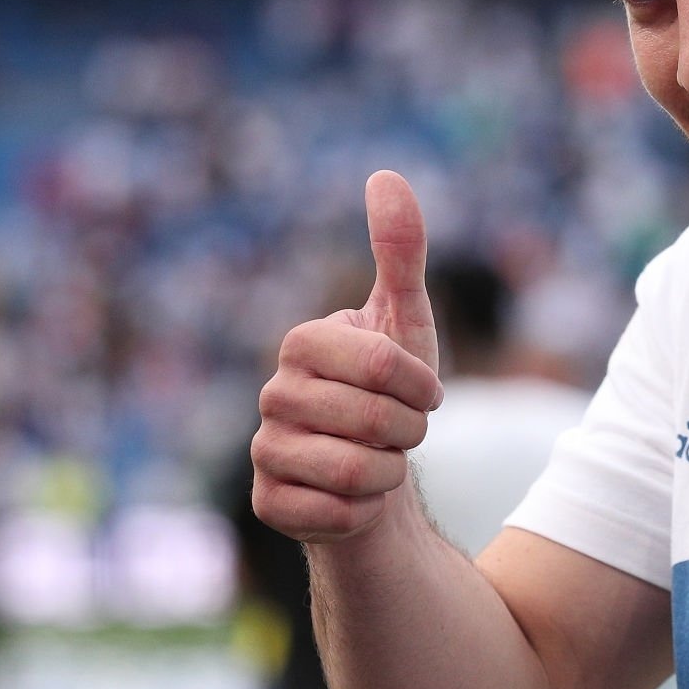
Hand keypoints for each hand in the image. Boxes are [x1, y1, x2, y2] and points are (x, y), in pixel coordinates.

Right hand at [252, 170, 443, 542]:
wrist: (375, 474)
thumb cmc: (392, 393)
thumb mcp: (407, 319)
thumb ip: (400, 251)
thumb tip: (386, 174)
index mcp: (303, 343)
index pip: (385, 365)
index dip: (422, 385)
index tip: (423, 391)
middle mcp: (272, 394)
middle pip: (376, 421)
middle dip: (412, 432)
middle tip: (402, 430)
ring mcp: (265, 451)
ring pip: (360, 472)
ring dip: (393, 472)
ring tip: (381, 461)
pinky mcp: (270, 504)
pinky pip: (340, 514)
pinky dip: (366, 511)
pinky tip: (355, 499)